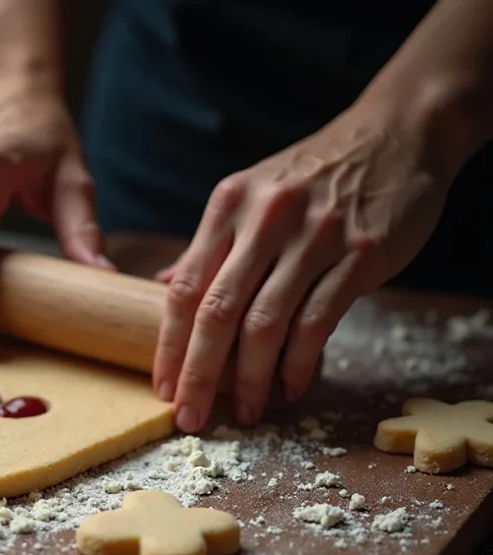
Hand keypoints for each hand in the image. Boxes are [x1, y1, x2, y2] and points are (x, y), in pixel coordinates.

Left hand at [153, 103, 453, 432]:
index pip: (184, 288)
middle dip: (199, 375)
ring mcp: (314, 236)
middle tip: (191, 418)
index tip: (162, 388)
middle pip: (217, 312)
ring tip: (246, 412)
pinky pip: (317, 322)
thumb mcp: (251, 193)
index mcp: (228, 205)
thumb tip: (161, 284)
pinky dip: (298, 363)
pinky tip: (290, 387)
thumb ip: (211, 244)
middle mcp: (264, 219)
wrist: (397, 133)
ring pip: (266, 324)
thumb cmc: (314, 175)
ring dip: (251, 380)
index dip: (169, 346)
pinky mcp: (361, 253)